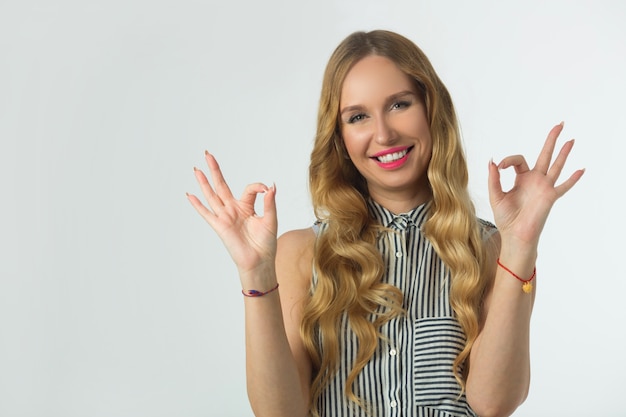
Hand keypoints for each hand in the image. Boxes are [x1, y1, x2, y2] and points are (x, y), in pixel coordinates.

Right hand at [187, 152, 277, 277]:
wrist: (260, 261)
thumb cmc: (266, 243)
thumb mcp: (271, 220)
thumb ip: (270, 203)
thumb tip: (271, 186)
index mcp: (247, 207)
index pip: (249, 189)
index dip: (258, 186)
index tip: (266, 189)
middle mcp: (234, 210)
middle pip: (221, 186)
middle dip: (215, 170)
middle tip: (208, 154)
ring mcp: (225, 217)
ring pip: (212, 196)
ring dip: (204, 183)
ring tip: (197, 169)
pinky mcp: (220, 227)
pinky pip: (207, 214)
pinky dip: (197, 205)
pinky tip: (189, 195)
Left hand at [488, 122, 584, 248]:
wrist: (514, 234)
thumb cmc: (505, 218)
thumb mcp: (495, 195)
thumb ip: (494, 179)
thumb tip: (491, 161)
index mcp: (521, 178)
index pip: (518, 160)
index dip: (508, 159)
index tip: (499, 166)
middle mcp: (534, 180)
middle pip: (545, 155)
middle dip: (551, 140)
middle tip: (559, 124)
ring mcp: (544, 187)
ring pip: (556, 166)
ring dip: (564, 153)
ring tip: (571, 139)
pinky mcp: (550, 196)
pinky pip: (564, 186)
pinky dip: (573, 179)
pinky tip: (581, 170)